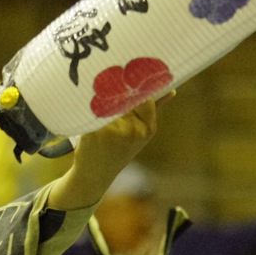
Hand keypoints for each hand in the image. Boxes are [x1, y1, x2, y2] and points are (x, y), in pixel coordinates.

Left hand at [47, 93, 171, 211]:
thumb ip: (152, 111)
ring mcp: (114, 131)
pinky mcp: (94, 132)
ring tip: (94, 106)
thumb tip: (171, 92)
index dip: (136, 87)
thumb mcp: (139, 134)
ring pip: (107, 103)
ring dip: (100, 101)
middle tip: (108, 83)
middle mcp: (133, 130)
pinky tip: (84, 114)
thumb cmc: (117, 151)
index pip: (145, 97)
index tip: (128, 79)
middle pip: (125, 97)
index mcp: (147, 129)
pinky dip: (87, 109)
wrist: (94, 175)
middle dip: (116, 91)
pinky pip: (92, 111)